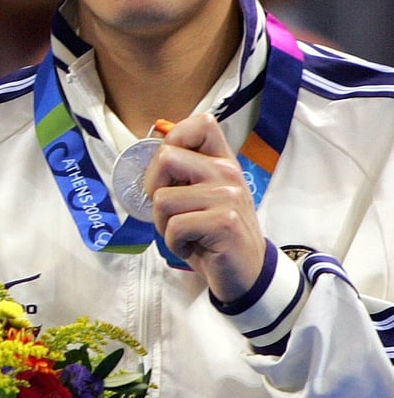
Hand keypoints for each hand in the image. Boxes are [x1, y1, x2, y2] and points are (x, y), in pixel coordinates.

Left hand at [144, 113, 266, 302]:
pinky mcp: (224, 222)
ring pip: (163, 198)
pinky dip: (175, 242)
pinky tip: (194, 247)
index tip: (170, 173)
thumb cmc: (213, 234)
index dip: (172, 141)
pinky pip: (175, 226)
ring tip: (187, 233)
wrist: (245, 274)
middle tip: (170, 211)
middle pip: (165, 157)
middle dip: (154, 188)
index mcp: (222, 161)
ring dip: (164, 224)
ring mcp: (228, 196)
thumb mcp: (201, 196)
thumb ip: (183, 172)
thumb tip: (152, 153)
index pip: (200, 123)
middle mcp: (228, 172)